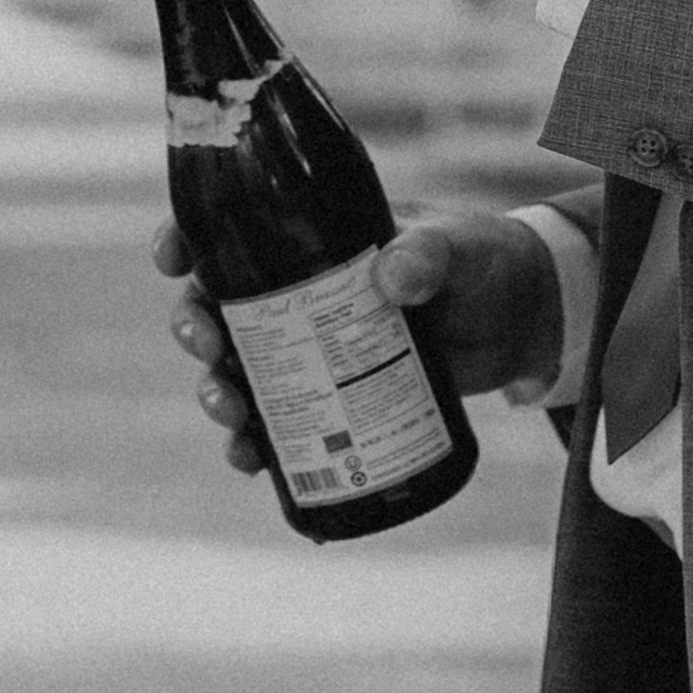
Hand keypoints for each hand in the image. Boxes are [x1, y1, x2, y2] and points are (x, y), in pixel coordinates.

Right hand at [153, 209, 554, 480]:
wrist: (520, 320)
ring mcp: (312, 350)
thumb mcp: (454, 250)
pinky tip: (251, 460)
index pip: (231, 232)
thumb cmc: (480, 264)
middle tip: (209, 346)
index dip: (187, 242)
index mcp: (311, 242)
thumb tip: (393, 279)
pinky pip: (277, 424)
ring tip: (230, 412)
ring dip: (217, 392)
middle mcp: (297, 295)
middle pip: (217, 309)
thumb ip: (427, 256)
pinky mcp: (334, 399)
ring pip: (238, 371)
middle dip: (195, 331)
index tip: (172, 259)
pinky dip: (255, 445)